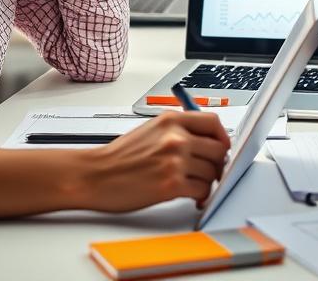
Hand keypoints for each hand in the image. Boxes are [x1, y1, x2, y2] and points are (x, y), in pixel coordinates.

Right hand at [79, 111, 230, 211]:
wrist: (94, 175)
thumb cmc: (119, 156)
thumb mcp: (151, 130)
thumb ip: (179, 131)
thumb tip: (207, 141)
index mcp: (171, 120)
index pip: (213, 122)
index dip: (222, 136)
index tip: (221, 146)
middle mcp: (175, 138)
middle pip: (218, 149)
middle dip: (217, 163)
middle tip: (211, 171)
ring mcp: (174, 161)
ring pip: (211, 172)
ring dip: (206, 181)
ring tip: (194, 185)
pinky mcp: (171, 185)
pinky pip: (201, 190)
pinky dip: (200, 195)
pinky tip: (191, 196)